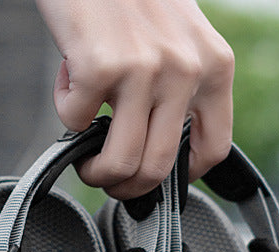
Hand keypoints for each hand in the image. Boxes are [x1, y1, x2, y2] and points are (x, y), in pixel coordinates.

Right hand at [35, 0, 233, 199]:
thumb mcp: (179, 37)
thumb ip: (180, 88)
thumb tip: (159, 149)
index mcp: (214, 66)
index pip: (213, 149)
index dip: (181, 178)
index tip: (158, 179)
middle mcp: (185, 71)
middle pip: (158, 168)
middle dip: (126, 187)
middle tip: (108, 178)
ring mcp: (144, 70)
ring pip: (120, 162)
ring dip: (95, 171)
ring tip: (85, 156)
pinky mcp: (101, 67)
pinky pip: (76, 122)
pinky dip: (65, 109)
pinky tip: (70, 77)